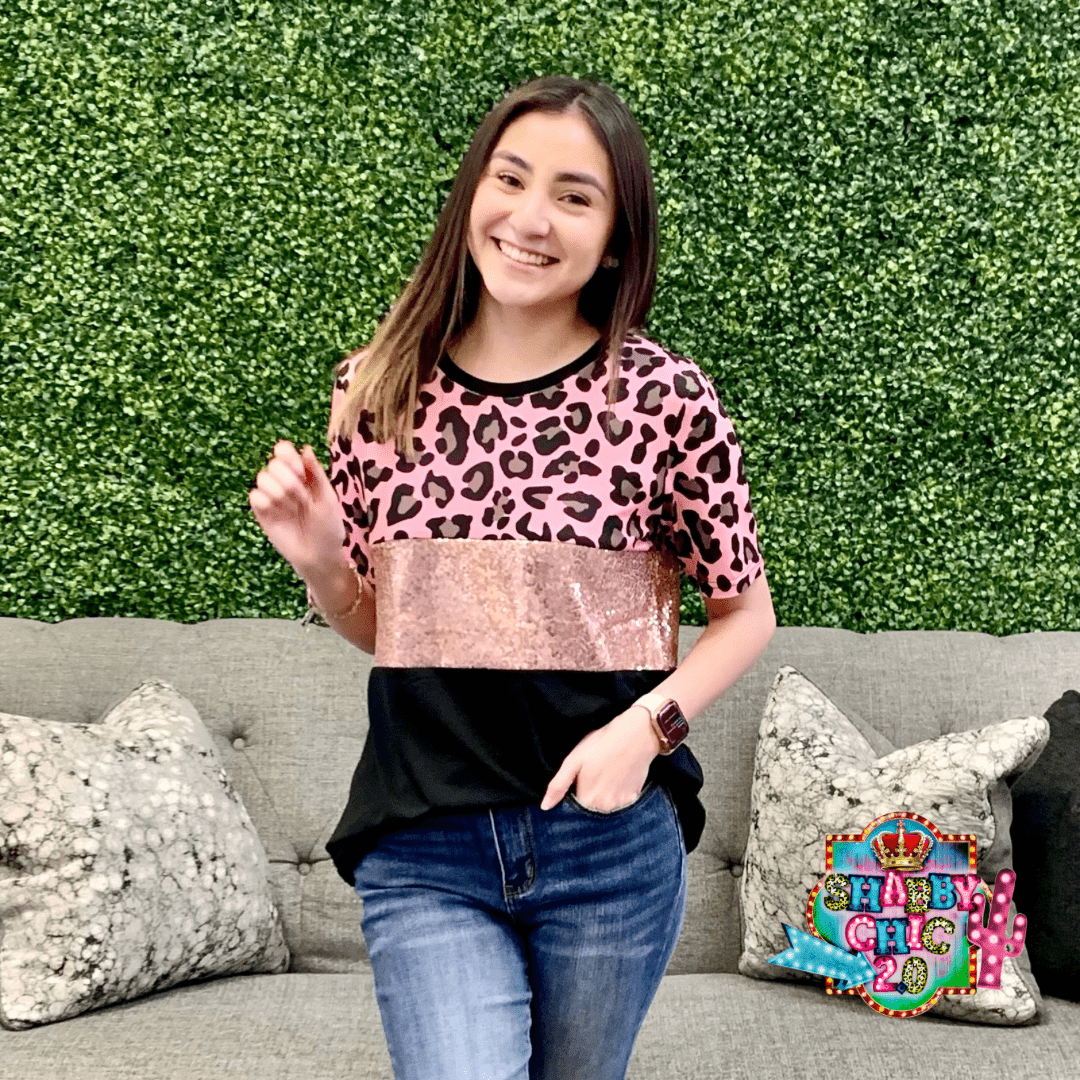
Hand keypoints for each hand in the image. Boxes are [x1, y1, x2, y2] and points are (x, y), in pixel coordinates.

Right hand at [248, 440, 346, 577]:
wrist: (319, 557)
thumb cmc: (328, 527)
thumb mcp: (327, 499)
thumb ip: (316, 474)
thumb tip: (305, 448)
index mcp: (302, 474)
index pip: (283, 450)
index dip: (287, 456)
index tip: (300, 472)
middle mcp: (284, 482)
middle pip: (273, 463)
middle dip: (288, 479)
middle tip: (301, 498)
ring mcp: (272, 497)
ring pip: (262, 477)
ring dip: (278, 491)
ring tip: (292, 508)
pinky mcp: (261, 512)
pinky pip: (254, 496)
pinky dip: (265, 501)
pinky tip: (278, 513)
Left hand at [540, 706, 660, 810]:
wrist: (636, 735)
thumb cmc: (602, 744)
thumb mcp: (574, 760)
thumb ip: (558, 786)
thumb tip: (545, 806)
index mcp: (587, 800)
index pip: (574, 806)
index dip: (574, 791)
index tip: (579, 778)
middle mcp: (604, 808)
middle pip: (590, 807)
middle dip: (589, 793)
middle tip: (594, 772)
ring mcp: (621, 804)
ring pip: (605, 804)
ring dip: (603, 793)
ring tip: (606, 772)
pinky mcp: (634, 797)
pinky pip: (620, 800)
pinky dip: (617, 791)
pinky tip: (617, 775)